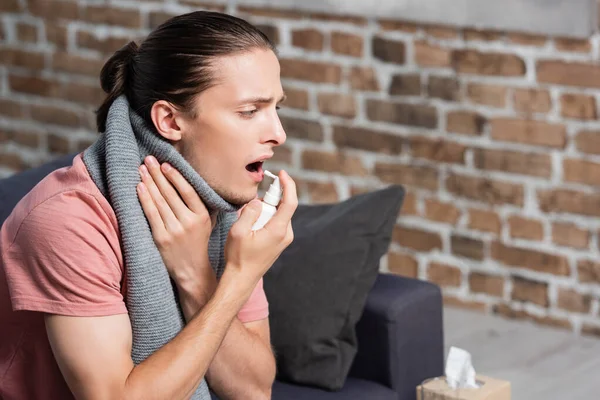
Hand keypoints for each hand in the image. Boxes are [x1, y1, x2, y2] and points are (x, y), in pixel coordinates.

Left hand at [136, 156, 215, 302]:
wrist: (192, 271)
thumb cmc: (198, 243)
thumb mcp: (207, 223)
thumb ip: (201, 204)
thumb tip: (192, 181)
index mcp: (202, 216)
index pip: (187, 191)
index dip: (175, 176)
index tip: (166, 164)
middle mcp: (189, 222)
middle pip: (170, 193)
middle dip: (158, 174)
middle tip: (149, 159)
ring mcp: (174, 230)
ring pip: (159, 201)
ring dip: (149, 183)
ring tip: (142, 169)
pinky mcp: (161, 238)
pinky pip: (151, 214)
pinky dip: (145, 199)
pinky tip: (140, 187)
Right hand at [224, 170, 296, 288]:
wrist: (241, 278)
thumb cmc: (238, 257)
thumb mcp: (238, 231)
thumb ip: (249, 212)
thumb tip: (257, 201)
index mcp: (278, 230)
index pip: (290, 201)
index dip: (288, 185)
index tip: (282, 173)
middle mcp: (285, 234)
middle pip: (282, 206)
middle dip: (268, 200)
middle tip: (251, 206)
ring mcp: (284, 239)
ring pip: (278, 214)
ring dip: (265, 210)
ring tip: (248, 221)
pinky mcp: (279, 242)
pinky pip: (275, 222)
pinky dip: (265, 218)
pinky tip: (252, 226)